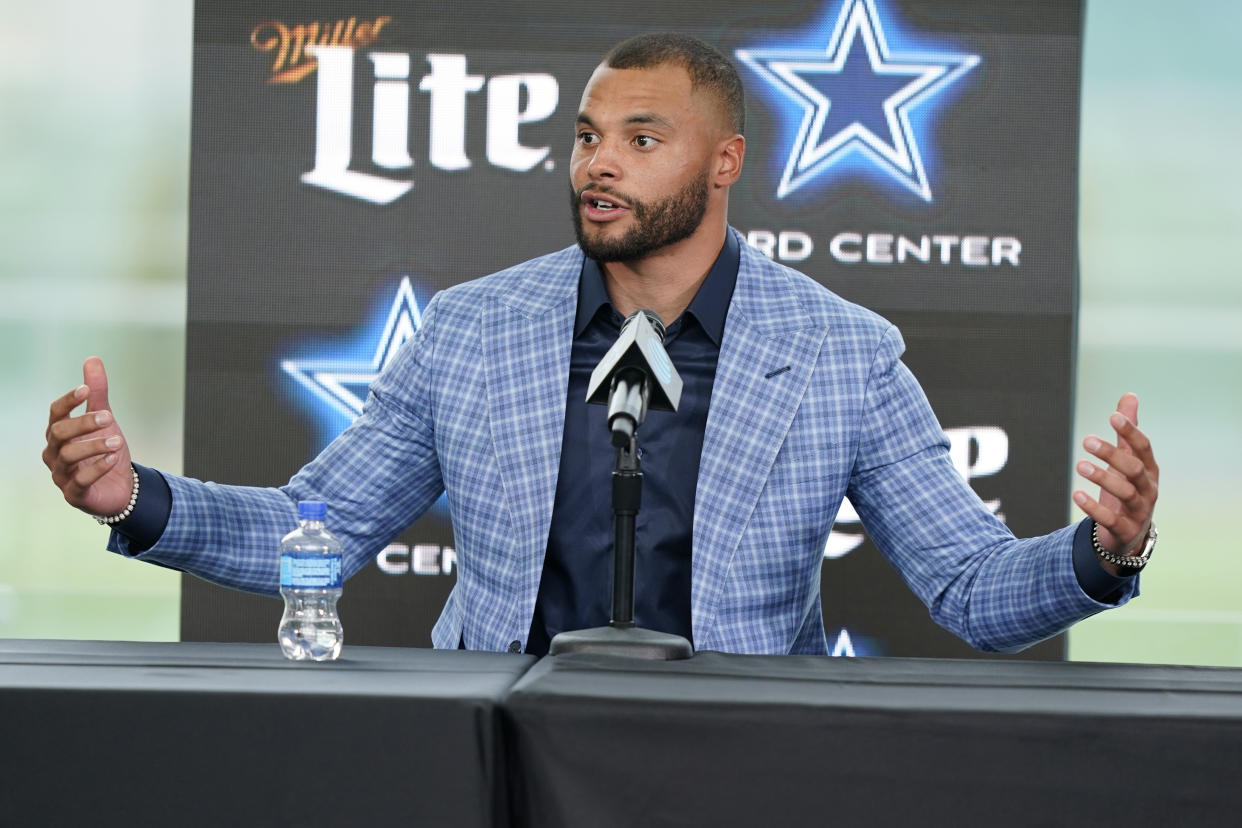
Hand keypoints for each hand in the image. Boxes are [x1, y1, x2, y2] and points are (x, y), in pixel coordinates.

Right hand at [42, 357, 134, 517]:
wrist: (121, 487)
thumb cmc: (104, 450)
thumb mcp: (104, 420)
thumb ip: (97, 393)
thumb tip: (92, 359)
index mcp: (59, 432)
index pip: (55, 413)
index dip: (68, 400)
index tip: (85, 389)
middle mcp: (54, 452)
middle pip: (59, 433)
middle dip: (83, 423)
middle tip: (109, 417)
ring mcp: (62, 474)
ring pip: (68, 456)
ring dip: (94, 446)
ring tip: (118, 441)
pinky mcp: (74, 493)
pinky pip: (80, 481)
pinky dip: (97, 468)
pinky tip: (113, 459)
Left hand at [1072, 392, 1158, 571]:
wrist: (1130, 534)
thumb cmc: (1128, 489)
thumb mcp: (1128, 461)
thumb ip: (1127, 432)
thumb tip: (1129, 395)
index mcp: (1149, 470)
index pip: (1143, 448)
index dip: (1131, 431)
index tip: (1112, 416)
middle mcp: (1148, 489)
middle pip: (1134, 469)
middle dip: (1112, 454)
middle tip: (1086, 440)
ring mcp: (1139, 511)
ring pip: (1125, 493)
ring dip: (1102, 478)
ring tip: (1080, 465)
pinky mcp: (1125, 530)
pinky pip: (1110, 519)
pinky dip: (1094, 508)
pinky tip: (1076, 494)